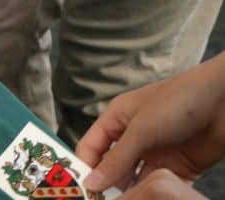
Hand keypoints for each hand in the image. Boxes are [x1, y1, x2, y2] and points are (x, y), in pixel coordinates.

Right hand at [78, 53, 224, 193]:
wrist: (221, 104)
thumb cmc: (178, 101)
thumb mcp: (141, 129)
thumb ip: (116, 158)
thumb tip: (92, 182)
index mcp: (118, 118)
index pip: (91, 147)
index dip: (83, 168)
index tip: (80, 192)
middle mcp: (133, 136)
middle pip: (111, 167)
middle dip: (106, 186)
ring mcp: (154, 153)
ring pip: (134, 181)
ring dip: (129, 194)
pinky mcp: (175, 168)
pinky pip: (157, 187)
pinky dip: (151, 197)